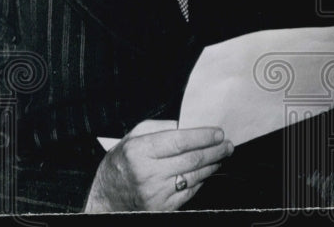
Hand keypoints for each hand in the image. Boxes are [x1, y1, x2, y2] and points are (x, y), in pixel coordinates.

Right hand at [84, 119, 233, 212]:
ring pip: (195, 175)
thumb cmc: (119, 166)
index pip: (180, 141)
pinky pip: (189, 191)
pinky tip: (206, 172)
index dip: (204, 136)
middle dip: (215, 150)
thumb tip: (185, 125)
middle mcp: (148, 173)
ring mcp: (156, 193)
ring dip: (213, 165)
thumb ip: (158, 128)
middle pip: (192, 159)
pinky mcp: (162, 208)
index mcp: (139, 151)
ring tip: (221, 156)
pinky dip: (201, 180)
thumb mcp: (131, 138)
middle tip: (227, 144)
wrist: (105, 201)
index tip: (218, 132)